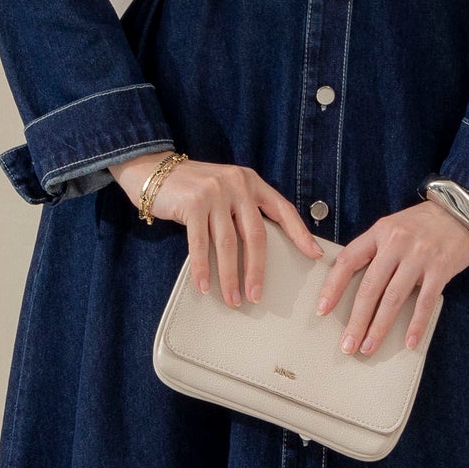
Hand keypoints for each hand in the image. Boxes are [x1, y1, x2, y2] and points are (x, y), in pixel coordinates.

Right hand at [110, 152, 321, 305]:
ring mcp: (214, 192)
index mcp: (251, 181)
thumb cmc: (193, 187)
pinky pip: (199, 244)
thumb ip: (243, 209)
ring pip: (228, 244)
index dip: (300, 233)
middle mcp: (237, 184)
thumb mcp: (226, 189)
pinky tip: (205, 286)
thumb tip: (260, 250)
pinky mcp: (192, 203)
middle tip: (257, 295)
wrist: (154, 169)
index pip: (283, 209)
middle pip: (255, 235)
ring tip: (233, 299)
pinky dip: (202, 268)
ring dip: (230, 276)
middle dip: (257, 270)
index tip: (314, 255)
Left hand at [315, 201, 468, 356]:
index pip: (348, 260)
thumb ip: (376, 250)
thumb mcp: (394, 227)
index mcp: (380, 232)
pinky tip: (408, 341)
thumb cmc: (424, 223)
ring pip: (393, 298)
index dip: (333, 287)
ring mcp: (419, 256)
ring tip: (369, 347)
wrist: (463, 210)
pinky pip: (424, 302)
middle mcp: (396, 243)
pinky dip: (416, 324)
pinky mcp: (441, 268)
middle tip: (347, 344)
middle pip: (370, 287)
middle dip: (356, 320)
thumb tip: (357, 286)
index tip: (322, 309)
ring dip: (379, 327)